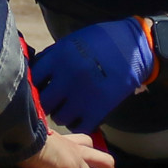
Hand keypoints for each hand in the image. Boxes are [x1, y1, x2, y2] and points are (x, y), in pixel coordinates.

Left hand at [29, 18, 151, 132]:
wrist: (136, 47)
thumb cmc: (101, 41)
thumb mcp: (72, 41)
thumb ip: (51, 57)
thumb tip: (31, 72)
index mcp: (59, 57)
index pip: (32, 80)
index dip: (33, 85)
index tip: (38, 88)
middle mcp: (68, 77)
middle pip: (43, 102)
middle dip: (46, 103)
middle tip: (53, 101)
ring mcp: (84, 95)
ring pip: (59, 117)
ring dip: (61, 114)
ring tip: (68, 107)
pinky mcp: (100, 108)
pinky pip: (79, 126)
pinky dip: (79, 123)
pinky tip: (81, 115)